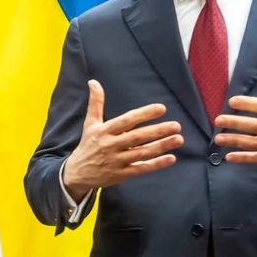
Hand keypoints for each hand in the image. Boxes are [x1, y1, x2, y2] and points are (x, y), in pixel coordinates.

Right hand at [59, 80, 182, 199]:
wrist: (77, 173)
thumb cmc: (88, 145)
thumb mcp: (90, 124)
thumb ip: (96, 103)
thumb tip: (93, 82)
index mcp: (104, 131)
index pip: (126, 121)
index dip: (144, 114)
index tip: (161, 108)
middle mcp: (110, 146)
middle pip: (137, 137)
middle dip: (157, 131)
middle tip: (176, 125)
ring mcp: (116, 161)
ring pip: (142, 153)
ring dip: (161, 146)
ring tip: (178, 139)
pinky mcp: (121, 174)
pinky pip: (141, 168)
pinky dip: (156, 164)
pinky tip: (171, 158)